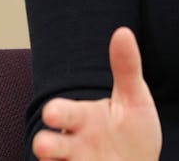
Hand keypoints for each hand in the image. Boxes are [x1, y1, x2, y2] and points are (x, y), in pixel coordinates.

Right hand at [31, 27, 161, 160]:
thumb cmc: (133, 131)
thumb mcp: (134, 100)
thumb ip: (126, 68)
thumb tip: (123, 31)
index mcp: (81, 119)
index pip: (62, 113)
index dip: (56, 113)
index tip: (53, 113)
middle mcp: (73, 146)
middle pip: (49, 145)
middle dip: (46, 146)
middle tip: (44, 146)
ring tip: (51, 160)